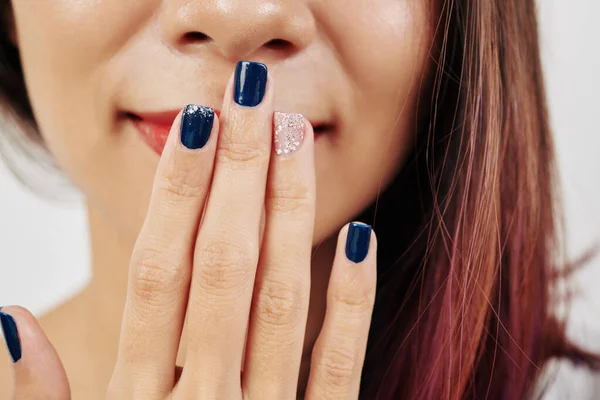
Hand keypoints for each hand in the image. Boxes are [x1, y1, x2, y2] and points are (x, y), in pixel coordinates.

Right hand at [1, 61, 376, 398]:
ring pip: (277, 299)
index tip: (197, 127)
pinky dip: (350, 302)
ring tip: (293, 142)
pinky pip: (338, 366)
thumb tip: (8, 318)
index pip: (160, 275)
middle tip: (251, 102)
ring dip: (286, 216)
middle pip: (220, 269)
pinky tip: (360, 238)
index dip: (176, 196)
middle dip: (236, 179)